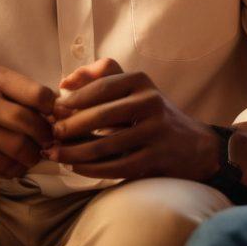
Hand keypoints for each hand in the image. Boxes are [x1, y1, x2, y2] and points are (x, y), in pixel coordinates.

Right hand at [0, 66, 56, 177]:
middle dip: (45, 138)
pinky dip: (14, 171)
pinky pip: (1, 168)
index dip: (54, 111)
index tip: (57, 120)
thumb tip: (64, 116)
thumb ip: (24, 98)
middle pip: (29, 125)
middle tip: (47, 144)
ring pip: (18, 150)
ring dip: (31, 158)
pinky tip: (12, 166)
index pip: (38, 94)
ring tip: (30, 156)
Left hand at [47, 58, 217, 180]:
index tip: (54, 109)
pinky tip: (76, 168)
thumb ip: (103, 76)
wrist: (195, 146)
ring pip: (105, 145)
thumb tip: (65, 81)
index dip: (75, 99)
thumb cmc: (154, 114)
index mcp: (142, 82)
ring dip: (75, 152)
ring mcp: (154, 131)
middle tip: (51, 134)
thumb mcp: (136, 87)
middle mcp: (150, 102)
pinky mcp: (155, 158)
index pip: (101, 87)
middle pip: (100, 116)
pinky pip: (115, 167)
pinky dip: (91, 169)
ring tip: (56, 154)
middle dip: (70, 127)